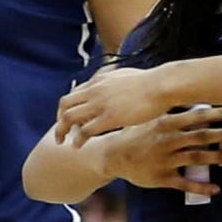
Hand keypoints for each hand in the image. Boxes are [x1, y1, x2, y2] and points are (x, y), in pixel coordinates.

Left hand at [57, 62, 178, 140]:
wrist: (162, 85)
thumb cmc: (152, 82)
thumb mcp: (127, 75)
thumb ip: (115, 80)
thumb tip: (115, 80)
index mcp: (99, 81)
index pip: (74, 94)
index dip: (68, 108)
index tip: (69, 120)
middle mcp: (95, 91)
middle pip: (64, 105)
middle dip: (59, 120)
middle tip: (61, 133)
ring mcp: (100, 104)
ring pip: (69, 118)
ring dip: (62, 131)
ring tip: (63, 142)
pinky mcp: (109, 117)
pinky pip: (85, 131)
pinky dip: (78, 140)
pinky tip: (77, 146)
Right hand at [91, 104, 221, 188]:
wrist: (111, 155)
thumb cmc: (134, 134)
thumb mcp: (148, 117)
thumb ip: (170, 109)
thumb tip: (190, 93)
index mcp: (165, 124)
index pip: (195, 117)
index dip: (217, 114)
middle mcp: (167, 141)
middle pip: (201, 137)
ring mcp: (165, 160)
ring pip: (196, 158)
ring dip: (218, 157)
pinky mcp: (161, 178)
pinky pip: (184, 183)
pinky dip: (200, 187)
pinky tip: (216, 188)